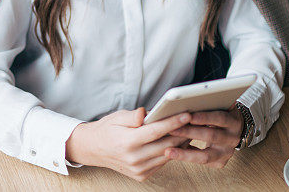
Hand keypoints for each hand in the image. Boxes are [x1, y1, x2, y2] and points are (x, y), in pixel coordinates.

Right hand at [65, 108, 192, 181]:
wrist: (94, 149)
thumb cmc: (107, 129)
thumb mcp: (118, 117)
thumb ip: (134, 116)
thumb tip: (148, 113)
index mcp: (127, 142)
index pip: (155, 131)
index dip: (173, 122)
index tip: (186, 114)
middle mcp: (133, 159)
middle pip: (165, 145)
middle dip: (182, 132)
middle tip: (194, 121)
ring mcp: (138, 169)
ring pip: (166, 156)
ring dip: (180, 144)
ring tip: (190, 130)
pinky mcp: (141, 175)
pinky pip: (161, 163)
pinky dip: (171, 152)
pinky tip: (178, 142)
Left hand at [164, 105, 243, 168]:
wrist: (234, 130)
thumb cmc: (220, 114)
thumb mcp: (219, 106)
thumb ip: (206, 106)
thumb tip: (183, 103)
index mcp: (233, 121)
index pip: (219, 118)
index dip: (204, 117)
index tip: (188, 116)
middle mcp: (233, 138)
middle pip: (211, 136)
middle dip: (189, 133)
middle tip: (171, 130)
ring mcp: (227, 152)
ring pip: (206, 156)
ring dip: (185, 152)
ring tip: (168, 150)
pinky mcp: (221, 162)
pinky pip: (202, 162)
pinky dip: (188, 157)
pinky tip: (175, 154)